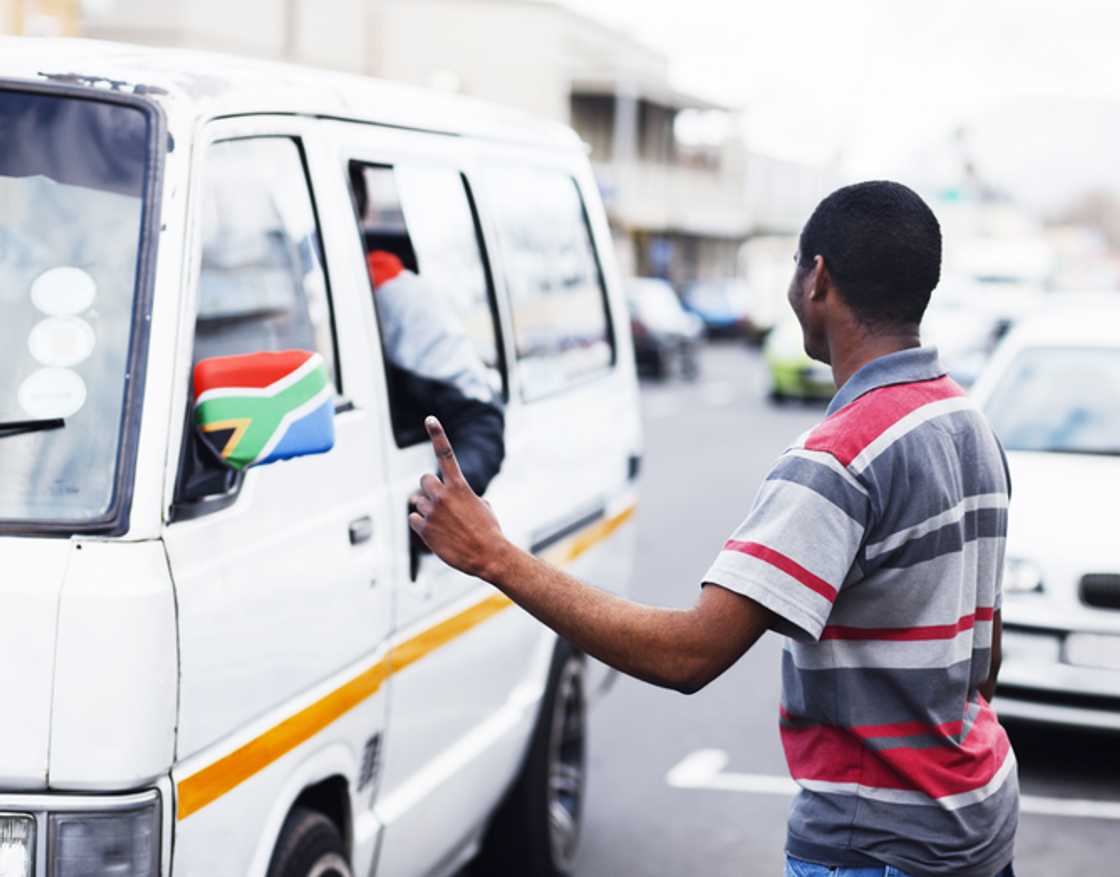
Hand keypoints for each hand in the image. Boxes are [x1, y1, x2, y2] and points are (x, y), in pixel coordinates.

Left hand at [409, 416, 507, 578]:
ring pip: (417, 501)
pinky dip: (421, 524)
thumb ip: (465, 496)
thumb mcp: (483, 507)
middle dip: (430, 489)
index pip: (446, 454)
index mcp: (460, 486)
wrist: (488, 556)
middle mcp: (443, 495)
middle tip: (440, 502)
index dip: (437, 434)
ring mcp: (432, 512)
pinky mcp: (424, 529)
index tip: (430, 419)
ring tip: (443, 523)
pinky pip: (414, 519)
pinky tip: (436, 532)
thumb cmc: (489, 531)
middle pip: (424, 480)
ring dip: (426, 508)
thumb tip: (455, 499)